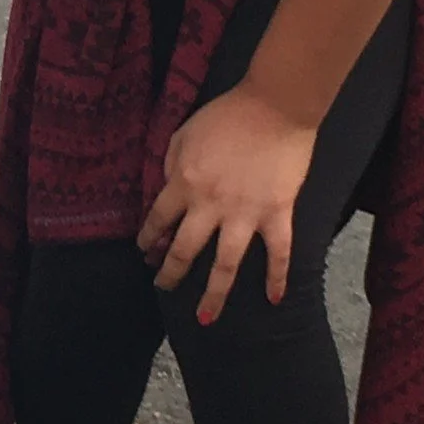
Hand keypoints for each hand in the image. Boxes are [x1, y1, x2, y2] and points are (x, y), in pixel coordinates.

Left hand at [136, 82, 317, 323]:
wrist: (276, 104)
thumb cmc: (227, 115)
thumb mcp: (183, 134)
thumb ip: (172, 165)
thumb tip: (166, 192)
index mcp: (184, 184)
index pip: (158, 221)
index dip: (148, 240)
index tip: (145, 253)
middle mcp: (210, 206)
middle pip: (185, 250)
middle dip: (171, 274)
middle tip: (164, 288)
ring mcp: (246, 214)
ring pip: (226, 264)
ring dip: (214, 294)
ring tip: (205, 319)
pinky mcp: (278, 213)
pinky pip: (278, 253)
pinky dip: (277, 277)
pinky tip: (273, 299)